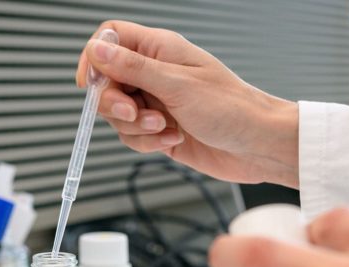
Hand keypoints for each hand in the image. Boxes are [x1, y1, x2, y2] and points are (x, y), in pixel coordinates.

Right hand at [76, 21, 299, 187]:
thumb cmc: (232, 108)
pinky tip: (173, 140)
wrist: (258, 146)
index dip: (95, 57)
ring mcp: (156, 103)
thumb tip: (97, 51)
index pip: (111, 38)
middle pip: (108, 82)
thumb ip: (133, 68)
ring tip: (165, 128)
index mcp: (160, 50)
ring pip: (118, 115)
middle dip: (114, 103)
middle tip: (133, 113)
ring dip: (136, 127)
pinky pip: (134, 137)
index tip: (90, 83)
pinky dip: (148, 143)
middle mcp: (155, 74)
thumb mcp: (177, 85)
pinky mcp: (160, 131)